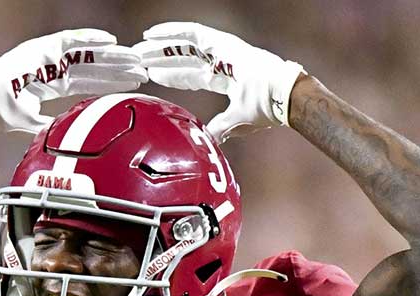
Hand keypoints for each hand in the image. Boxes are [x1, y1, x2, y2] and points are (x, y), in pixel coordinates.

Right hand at [0, 29, 145, 134]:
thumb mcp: (31, 123)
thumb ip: (49, 127)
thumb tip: (65, 139)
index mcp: (52, 84)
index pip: (89, 83)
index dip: (110, 84)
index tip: (132, 86)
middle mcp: (54, 67)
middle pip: (94, 68)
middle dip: (118, 69)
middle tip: (142, 71)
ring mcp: (48, 56)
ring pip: (88, 53)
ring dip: (111, 54)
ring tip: (134, 57)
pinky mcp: (42, 48)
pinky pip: (71, 40)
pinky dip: (90, 39)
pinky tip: (110, 40)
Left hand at [134, 22, 303, 142]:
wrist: (281, 96)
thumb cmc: (266, 108)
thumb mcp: (236, 122)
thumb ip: (220, 128)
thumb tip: (209, 140)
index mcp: (226, 79)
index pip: (192, 76)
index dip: (172, 75)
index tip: (152, 76)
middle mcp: (222, 61)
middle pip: (184, 59)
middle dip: (161, 60)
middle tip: (138, 62)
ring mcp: (221, 49)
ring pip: (183, 45)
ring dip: (160, 46)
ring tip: (138, 49)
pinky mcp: (219, 40)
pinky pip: (189, 32)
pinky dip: (169, 31)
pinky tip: (151, 33)